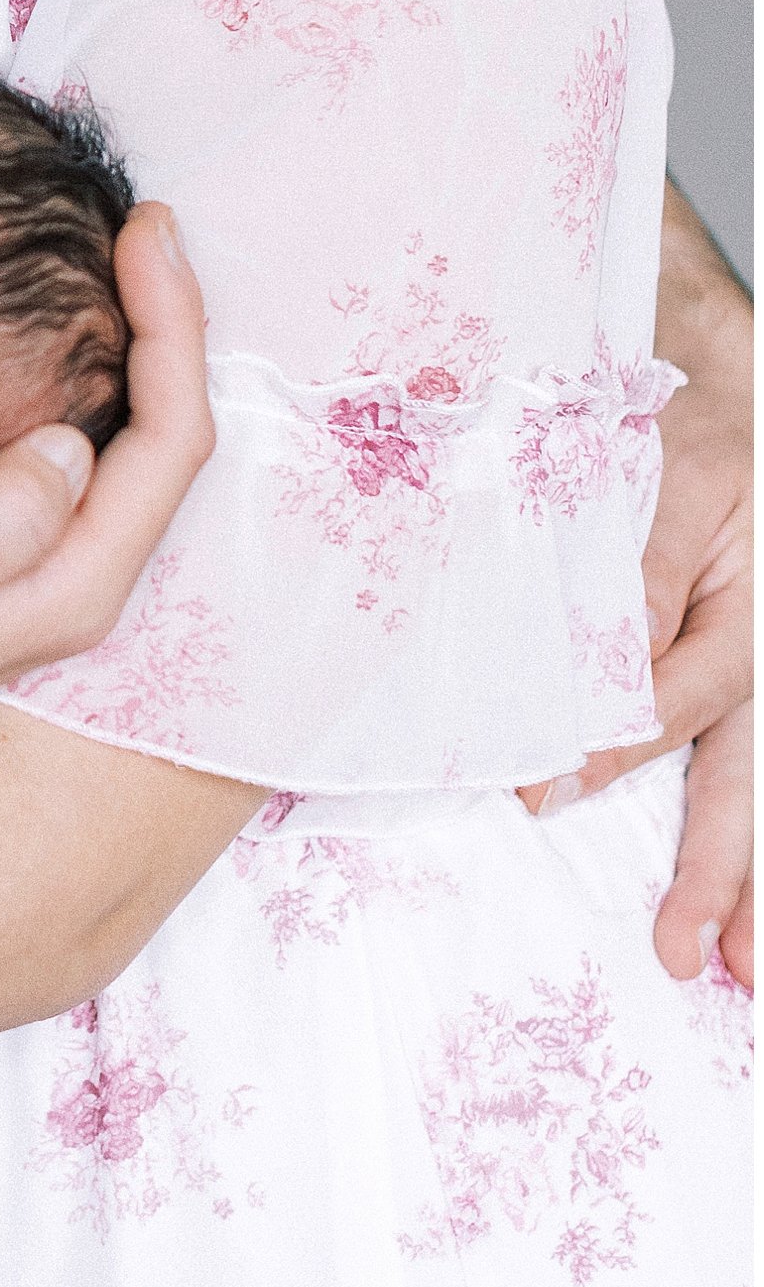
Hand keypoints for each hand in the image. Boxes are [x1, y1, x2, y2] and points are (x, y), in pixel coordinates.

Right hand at [0, 203, 210, 737]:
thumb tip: (74, 444)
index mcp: (68, 588)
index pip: (170, 444)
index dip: (175, 328)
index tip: (144, 232)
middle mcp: (66, 575)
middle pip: (163, 433)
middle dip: (167, 321)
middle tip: (140, 221)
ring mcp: (26, 556)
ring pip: (119, 433)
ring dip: (125, 338)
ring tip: (107, 251)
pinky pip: (59, 438)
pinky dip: (69, 364)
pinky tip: (33, 317)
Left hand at [523, 255, 752, 985]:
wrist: (686, 319)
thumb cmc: (642, 382)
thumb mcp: (623, 455)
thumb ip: (611, 562)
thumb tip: (578, 680)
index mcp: (730, 558)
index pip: (667, 679)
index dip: (606, 744)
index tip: (543, 799)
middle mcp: (763, 605)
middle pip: (749, 753)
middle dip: (725, 865)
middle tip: (691, 959)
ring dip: (752, 870)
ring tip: (741, 967)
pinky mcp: (755, 631)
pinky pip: (755, 730)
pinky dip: (750, 810)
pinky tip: (744, 897)